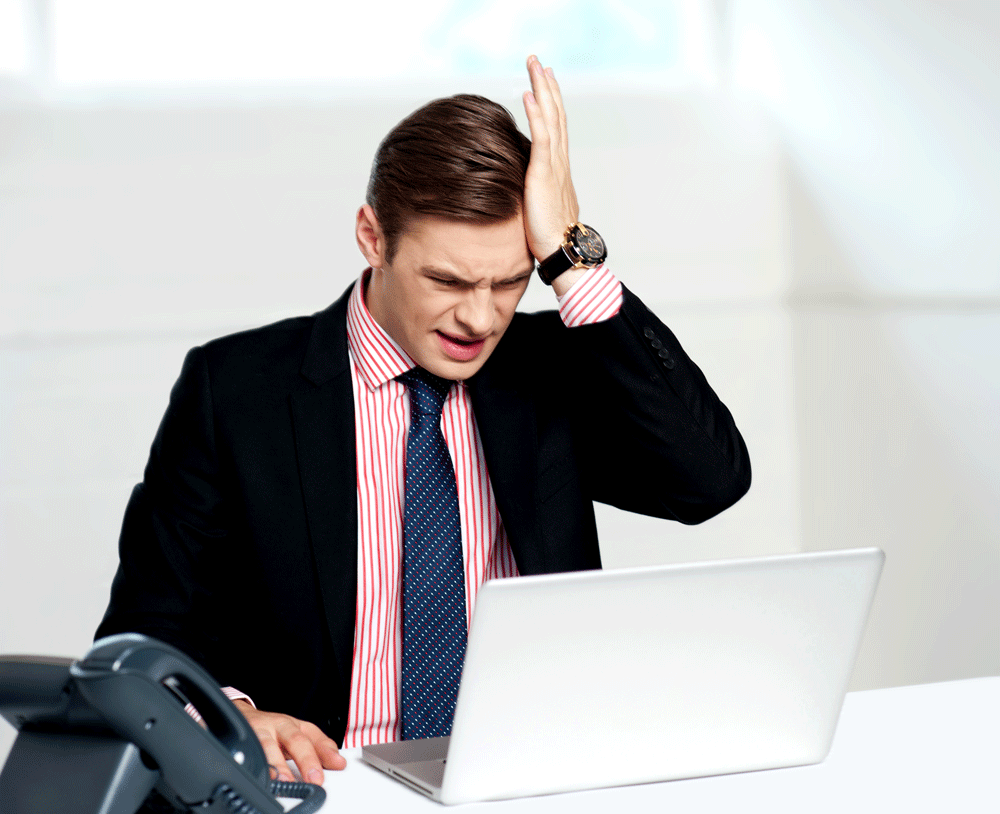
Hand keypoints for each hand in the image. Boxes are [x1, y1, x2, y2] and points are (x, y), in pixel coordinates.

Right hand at [233, 700, 345, 785]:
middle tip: (315, 778)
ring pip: (270, 745)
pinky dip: (255, 764)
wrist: (245, 716)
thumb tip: (339, 762)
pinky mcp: (243, 738)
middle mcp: (281, 726)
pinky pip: (248, 752)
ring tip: (285, 780)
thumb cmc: (275, 729)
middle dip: (306, 760)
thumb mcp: (299, 734)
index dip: (327, 752)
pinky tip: (260, 775)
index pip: (316, 738)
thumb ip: (320, 748)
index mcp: (297, 726)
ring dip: (278, 764)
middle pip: (296, 740)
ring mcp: (261, 731)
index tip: (338, 765)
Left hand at [522, 55, 580, 269]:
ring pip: (551, 119)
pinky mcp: (545, 175)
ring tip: (535, 65)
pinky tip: (530, 94)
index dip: (550, 102)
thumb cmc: (548, 239)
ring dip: (543, 89)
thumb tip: (519, 188)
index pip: (556, 127)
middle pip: (555, 115)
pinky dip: (537, 114)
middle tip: (538, 61)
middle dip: (547, 86)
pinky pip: (543, 138)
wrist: (561, 253)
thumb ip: (531, 192)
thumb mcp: (537, 208)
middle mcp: (559, 163)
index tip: (544, 80)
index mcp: (557, 170)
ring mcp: (554, 167)